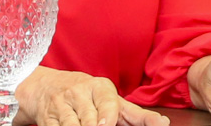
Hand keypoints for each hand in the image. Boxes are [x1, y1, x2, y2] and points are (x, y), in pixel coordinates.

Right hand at [0, 67, 169, 125]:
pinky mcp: (47, 117)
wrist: (47, 87)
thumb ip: (136, 115)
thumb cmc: (90, 97)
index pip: (108, 103)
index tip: (106, 124)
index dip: (107, 115)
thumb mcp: (112, 101)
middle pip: (90, 120)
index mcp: (100, 88)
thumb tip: (163, 123)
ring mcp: (62, 104)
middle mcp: (80, 93)